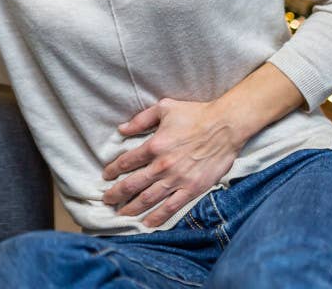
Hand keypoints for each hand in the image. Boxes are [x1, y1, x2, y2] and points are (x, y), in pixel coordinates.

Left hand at [101, 97, 245, 227]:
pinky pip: (171, 207)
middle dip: (116, 193)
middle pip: (132, 184)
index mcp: (154, 145)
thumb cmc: (195, 114)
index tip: (106, 176)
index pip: (126, 161)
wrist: (225, 127)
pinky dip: (157, 217)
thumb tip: (121, 129)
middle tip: (106, 200)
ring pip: (148, 199)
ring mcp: (177, 180)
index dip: (113, 170)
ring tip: (120, 214)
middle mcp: (163, 166)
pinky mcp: (192, 189)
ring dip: (131, 208)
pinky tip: (147, 223)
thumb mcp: (165, 108)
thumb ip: (141, 119)